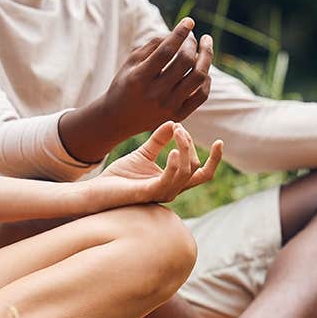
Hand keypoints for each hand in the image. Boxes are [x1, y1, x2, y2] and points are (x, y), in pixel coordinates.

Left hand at [93, 121, 222, 204]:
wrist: (97, 190)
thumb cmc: (119, 177)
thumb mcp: (142, 154)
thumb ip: (158, 141)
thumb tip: (174, 123)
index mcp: (173, 181)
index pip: (203, 173)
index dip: (215, 159)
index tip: (219, 141)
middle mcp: (171, 190)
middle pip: (196, 169)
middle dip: (190, 145)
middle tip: (178, 128)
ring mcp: (161, 193)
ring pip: (186, 172)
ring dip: (185, 149)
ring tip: (177, 132)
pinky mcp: (148, 194)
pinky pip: (169, 180)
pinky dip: (175, 165)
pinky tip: (174, 151)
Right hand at [100, 18, 213, 138]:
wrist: (118, 119)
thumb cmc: (125, 84)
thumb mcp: (131, 62)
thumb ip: (153, 45)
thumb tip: (178, 33)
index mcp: (140, 78)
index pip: (166, 51)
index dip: (180, 33)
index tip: (189, 21)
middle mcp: (156, 94)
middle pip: (185, 62)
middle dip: (193, 43)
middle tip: (193, 36)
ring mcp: (169, 107)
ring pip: (198, 78)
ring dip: (205, 57)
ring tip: (205, 46)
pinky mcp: (178, 116)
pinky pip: (202, 95)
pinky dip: (206, 78)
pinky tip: (203, 67)